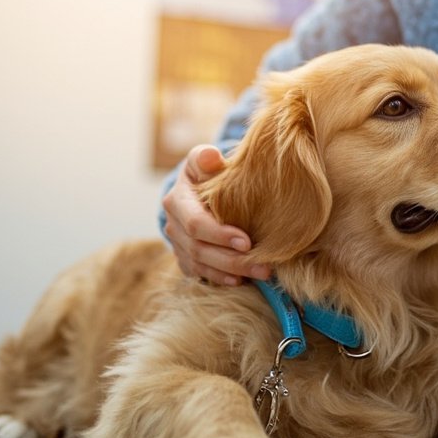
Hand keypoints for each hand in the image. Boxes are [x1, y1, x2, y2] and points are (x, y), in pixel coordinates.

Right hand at [162, 145, 268, 285]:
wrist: (197, 190)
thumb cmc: (207, 172)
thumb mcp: (203, 161)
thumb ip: (205, 158)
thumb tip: (211, 157)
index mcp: (177, 201)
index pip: (195, 223)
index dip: (219, 235)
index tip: (247, 242)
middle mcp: (173, 226)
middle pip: (199, 249)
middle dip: (232, 260)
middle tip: (264, 266)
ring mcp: (177, 245)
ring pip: (201, 265)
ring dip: (231, 272)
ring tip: (261, 273)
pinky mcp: (185, 259)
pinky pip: (200, 274)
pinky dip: (220, 278)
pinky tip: (241, 280)